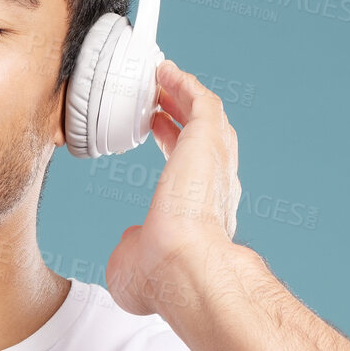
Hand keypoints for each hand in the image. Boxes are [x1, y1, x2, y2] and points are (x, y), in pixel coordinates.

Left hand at [105, 59, 241, 316]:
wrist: (183, 268)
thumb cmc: (161, 278)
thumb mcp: (134, 262)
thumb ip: (134, 244)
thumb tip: (131, 240)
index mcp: (201, 215)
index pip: (190, 170)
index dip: (171, 144)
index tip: (155, 128)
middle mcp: (217, 188)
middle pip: (204, 138)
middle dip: (182, 112)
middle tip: (160, 94)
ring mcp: (217, 164)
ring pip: (207, 116)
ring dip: (185, 94)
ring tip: (163, 75)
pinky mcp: (210, 141)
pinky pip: (203, 102)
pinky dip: (186, 84)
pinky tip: (166, 72)